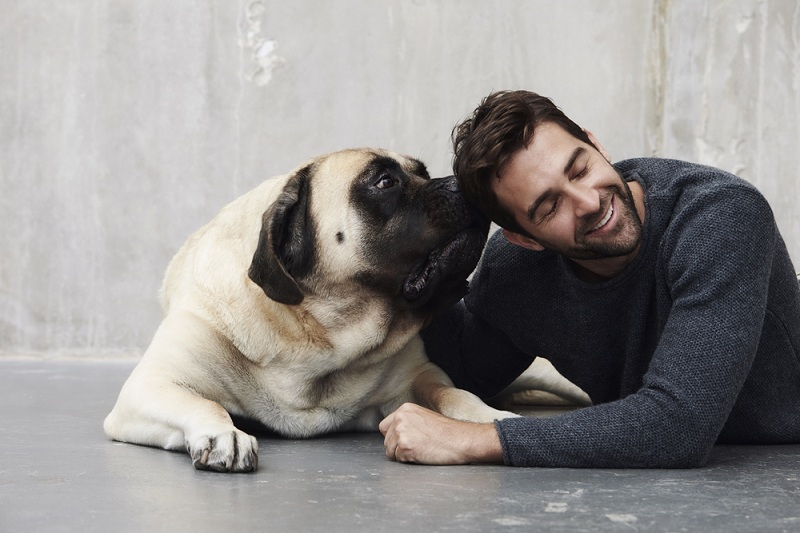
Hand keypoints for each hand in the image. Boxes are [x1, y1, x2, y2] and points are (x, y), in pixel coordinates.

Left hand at [378, 403, 503, 464]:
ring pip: (390, 451)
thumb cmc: (447, 432)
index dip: (393, 437)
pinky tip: (422, 455)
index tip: (404, 442)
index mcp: (405, 409)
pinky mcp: (405, 446)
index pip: (385, 427)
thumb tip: (394, 434)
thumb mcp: (424, 418)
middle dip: (397, 448)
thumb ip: (408, 422)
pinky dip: (408, 461)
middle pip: (386, 440)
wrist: (461, 439)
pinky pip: (398, 459)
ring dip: (402, 455)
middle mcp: (400, 418)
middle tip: (416, 448)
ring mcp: (402, 432)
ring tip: (420, 450)